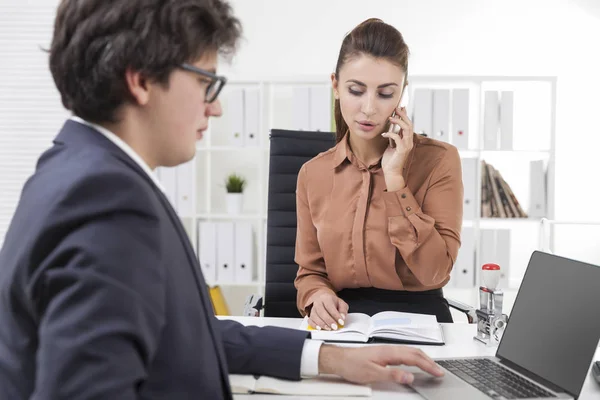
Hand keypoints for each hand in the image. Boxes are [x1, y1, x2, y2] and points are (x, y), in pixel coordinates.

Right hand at [307, 290, 348, 330]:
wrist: (324, 300)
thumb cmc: (333, 303)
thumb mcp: (341, 303)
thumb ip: (343, 310)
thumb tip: (342, 317)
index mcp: (326, 298)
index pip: (330, 306)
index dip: (336, 315)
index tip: (341, 322)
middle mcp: (318, 303)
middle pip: (321, 311)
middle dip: (328, 320)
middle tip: (335, 327)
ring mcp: (313, 309)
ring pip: (315, 316)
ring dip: (322, 324)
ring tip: (329, 328)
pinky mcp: (310, 315)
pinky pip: (310, 321)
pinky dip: (314, 325)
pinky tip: (320, 328)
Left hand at [318, 344, 444, 384]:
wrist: (339, 359)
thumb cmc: (352, 365)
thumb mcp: (372, 374)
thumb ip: (392, 375)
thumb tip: (409, 377)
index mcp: (389, 352)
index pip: (414, 358)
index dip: (428, 365)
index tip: (438, 372)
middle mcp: (389, 349)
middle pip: (414, 353)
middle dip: (429, 361)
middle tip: (439, 371)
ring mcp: (387, 350)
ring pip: (410, 352)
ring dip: (422, 359)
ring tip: (431, 367)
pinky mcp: (383, 353)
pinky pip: (403, 354)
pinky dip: (414, 358)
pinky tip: (414, 363)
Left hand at [381, 107, 413, 176]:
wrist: (391, 172)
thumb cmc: (390, 160)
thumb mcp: (391, 145)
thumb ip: (393, 137)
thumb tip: (391, 128)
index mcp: (406, 140)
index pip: (408, 124)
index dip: (405, 115)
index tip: (400, 107)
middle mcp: (408, 142)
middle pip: (409, 124)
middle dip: (403, 115)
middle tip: (396, 108)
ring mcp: (406, 146)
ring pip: (406, 129)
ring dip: (398, 122)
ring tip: (390, 117)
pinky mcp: (402, 150)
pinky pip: (398, 138)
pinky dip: (391, 134)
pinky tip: (384, 134)